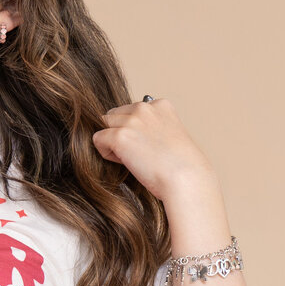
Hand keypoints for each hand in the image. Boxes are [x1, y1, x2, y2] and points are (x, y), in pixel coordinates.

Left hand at [91, 97, 214, 202]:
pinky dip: (106, 153)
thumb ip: (152, 127)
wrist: (186, 180)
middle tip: (138, 154)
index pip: (131, 110)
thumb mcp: (171, 136)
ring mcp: (132, 121)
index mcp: (161, 105)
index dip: (134, 130)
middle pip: (114, 115)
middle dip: (120, 132)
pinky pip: (98, 140)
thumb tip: (131, 132)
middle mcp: (145, 108)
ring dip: (112, 142)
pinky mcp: (120, 137)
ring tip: (132, 158)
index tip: (148, 146)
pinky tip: (126, 163)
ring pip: (105, 126)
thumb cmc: (182, 167)